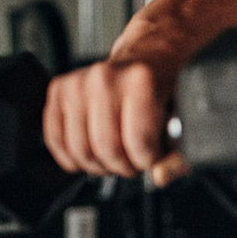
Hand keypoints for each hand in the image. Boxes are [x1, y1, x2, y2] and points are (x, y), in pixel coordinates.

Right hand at [42, 58, 186, 183]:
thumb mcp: (181, 118)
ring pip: (80, 150)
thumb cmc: (163, 91)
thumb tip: (161, 177)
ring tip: (116, 158)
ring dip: (99, 166)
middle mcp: (105, 77)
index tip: (152, 158)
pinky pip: (56, 140)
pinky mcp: (58, 90)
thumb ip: (176, 153)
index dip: (147, 160)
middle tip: (134, 162)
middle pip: (107, 149)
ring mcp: (78, 83)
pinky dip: (73, 158)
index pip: (139, 141)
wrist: (146, 59)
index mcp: (141, 80)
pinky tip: (93, 155)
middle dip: (124, 167)